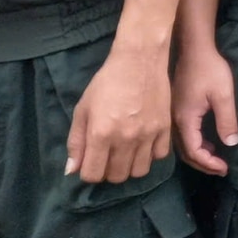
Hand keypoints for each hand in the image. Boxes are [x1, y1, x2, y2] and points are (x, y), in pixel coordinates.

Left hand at [68, 40, 172, 183]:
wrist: (139, 61)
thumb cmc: (106, 83)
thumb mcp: (83, 109)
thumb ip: (76, 141)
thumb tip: (72, 170)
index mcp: (101, 134)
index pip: (93, 174)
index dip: (88, 172)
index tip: (90, 161)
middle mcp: (125, 139)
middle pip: (117, 176)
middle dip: (108, 171)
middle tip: (107, 156)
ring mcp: (148, 135)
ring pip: (139, 171)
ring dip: (129, 166)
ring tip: (126, 152)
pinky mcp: (165, 128)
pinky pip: (159, 156)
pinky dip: (150, 154)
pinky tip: (143, 143)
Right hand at [174, 43, 237, 175]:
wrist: (194, 49)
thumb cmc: (210, 70)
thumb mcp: (223, 95)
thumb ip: (227, 120)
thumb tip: (230, 144)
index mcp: (185, 120)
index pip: (194, 151)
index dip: (209, 163)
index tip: (226, 168)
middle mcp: (175, 121)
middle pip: (186, 152)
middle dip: (203, 164)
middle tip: (222, 170)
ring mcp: (173, 116)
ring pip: (183, 145)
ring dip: (199, 155)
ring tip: (217, 159)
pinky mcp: (176, 110)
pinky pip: (183, 136)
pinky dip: (195, 144)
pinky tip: (209, 142)